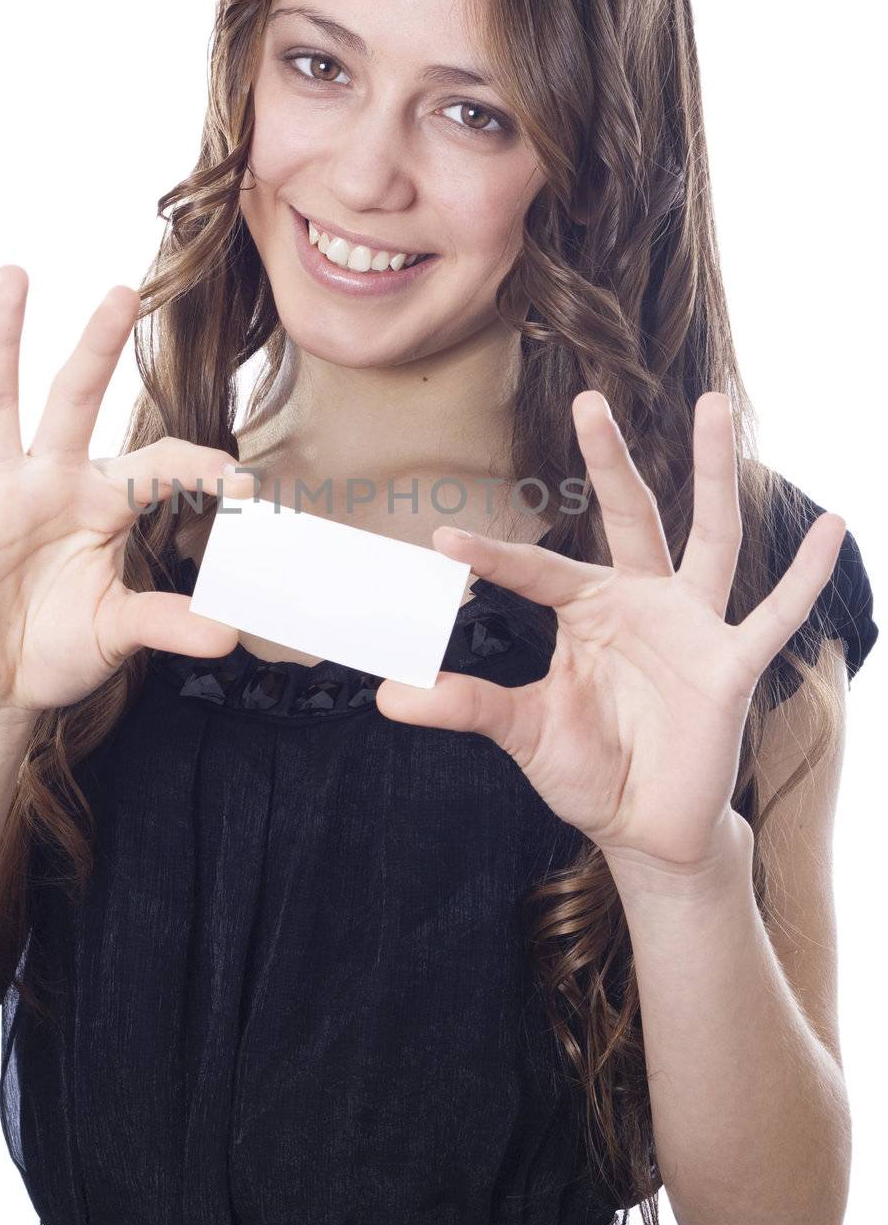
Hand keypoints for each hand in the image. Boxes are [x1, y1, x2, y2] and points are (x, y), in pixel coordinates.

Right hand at [0, 266, 252, 719]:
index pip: (157, 465)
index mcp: (101, 503)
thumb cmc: (58, 645)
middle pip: (74, 400)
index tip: (245, 484)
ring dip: (1, 342)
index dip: (199, 468)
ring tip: (13, 276)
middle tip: (125, 291)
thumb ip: (167, 624)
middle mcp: (49, 482)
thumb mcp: (116, 632)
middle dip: (97, 347)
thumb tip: (229, 636)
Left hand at [374, 390, 844, 873]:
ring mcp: (691, 627)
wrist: (645, 827)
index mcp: (587, 612)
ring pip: (707, 536)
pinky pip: (776, 614)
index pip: (536, 569)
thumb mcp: (522, 731)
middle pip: (628, 515)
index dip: (490, 556)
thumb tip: (388, 698)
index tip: (440, 538)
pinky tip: (835, 521)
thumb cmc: (588, 768)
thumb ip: (465, 705)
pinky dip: (807, 573)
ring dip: (710, 473)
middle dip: (609, 458)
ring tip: (713, 404)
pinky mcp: (731, 664)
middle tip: (588, 397)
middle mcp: (641, 603)